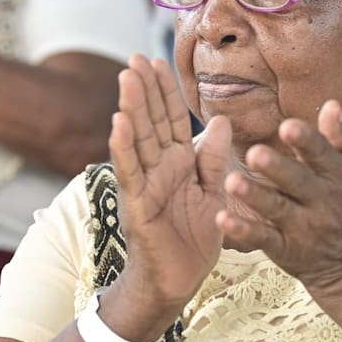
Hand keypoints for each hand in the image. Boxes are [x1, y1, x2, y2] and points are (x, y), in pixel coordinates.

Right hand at [110, 55, 230, 318]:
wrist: (177, 284)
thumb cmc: (191, 241)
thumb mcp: (214, 194)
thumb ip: (215, 159)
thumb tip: (223, 120)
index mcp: (178, 163)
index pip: (172, 119)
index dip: (165, 91)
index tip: (157, 60)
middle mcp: (158, 168)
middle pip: (151, 121)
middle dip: (144, 90)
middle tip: (135, 58)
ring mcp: (145, 185)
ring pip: (138, 140)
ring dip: (132, 108)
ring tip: (127, 78)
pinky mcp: (138, 205)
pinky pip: (131, 173)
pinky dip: (124, 147)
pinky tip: (119, 122)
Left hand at [218, 101, 341, 296]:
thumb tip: (330, 103)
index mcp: (339, 175)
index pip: (323, 154)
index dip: (306, 140)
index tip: (287, 125)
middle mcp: (323, 200)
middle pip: (299, 182)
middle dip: (277, 168)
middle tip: (254, 153)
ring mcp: (304, 227)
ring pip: (278, 210)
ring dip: (255, 196)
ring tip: (231, 181)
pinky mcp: (286, 250)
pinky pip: (264, 239)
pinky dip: (244, 231)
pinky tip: (222, 219)